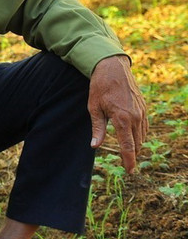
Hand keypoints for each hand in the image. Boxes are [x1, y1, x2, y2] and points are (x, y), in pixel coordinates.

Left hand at [88, 55, 147, 172]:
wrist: (113, 68)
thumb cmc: (100, 87)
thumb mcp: (94, 108)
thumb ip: (97, 129)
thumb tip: (95, 146)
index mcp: (122, 119)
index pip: (128, 146)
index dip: (129, 160)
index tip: (129, 171)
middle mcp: (135, 117)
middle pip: (137, 143)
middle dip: (132, 155)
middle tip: (127, 166)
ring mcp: (141, 112)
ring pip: (142, 136)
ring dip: (136, 146)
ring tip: (130, 154)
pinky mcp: (143, 107)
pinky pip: (144, 126)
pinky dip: (139, 135)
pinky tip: (134, 138)